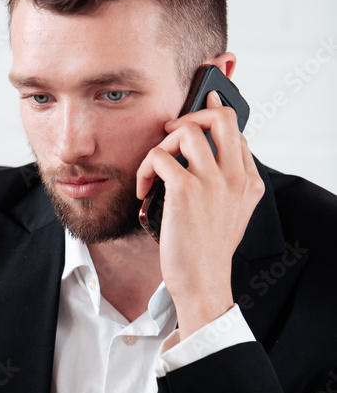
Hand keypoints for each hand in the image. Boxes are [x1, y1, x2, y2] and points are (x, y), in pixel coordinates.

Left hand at [137, 90, 264, 338]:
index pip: (236, 131)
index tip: (201, 110)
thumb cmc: (208, 251)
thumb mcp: (232, 215)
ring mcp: (211, 182)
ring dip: (162, 144)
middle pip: (221, 118)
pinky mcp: (185, 190)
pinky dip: (145, 169)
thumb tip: (204, 157)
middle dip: (191, 117)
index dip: (215, 116)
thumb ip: (227, 185)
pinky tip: (143, 189)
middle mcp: (235, 177)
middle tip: (171, 135)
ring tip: (154, 168)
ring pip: (186, 131)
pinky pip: (158, 157)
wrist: (202, 281)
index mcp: (249, 182)